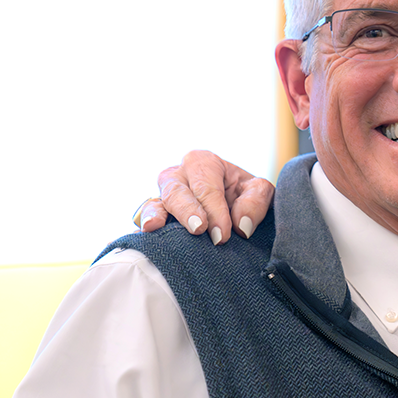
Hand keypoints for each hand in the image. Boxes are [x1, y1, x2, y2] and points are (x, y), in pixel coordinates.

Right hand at [137, 150, 273, 244]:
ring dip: (156, 215)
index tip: (223, 234)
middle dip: (187, 210)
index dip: (215, 210)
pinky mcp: (154, 214)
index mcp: (202, 162)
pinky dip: (142, 227)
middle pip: (177, 192)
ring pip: (156, 203)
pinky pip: (144, 219)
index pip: (207, 187)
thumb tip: (241, 225)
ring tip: (155, 226)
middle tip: (199, 229)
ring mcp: (162, 195)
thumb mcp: (258, 190)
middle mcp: (178, 175)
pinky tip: (139, 235)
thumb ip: (255, 201)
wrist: (233, 206)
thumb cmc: (244, 194)